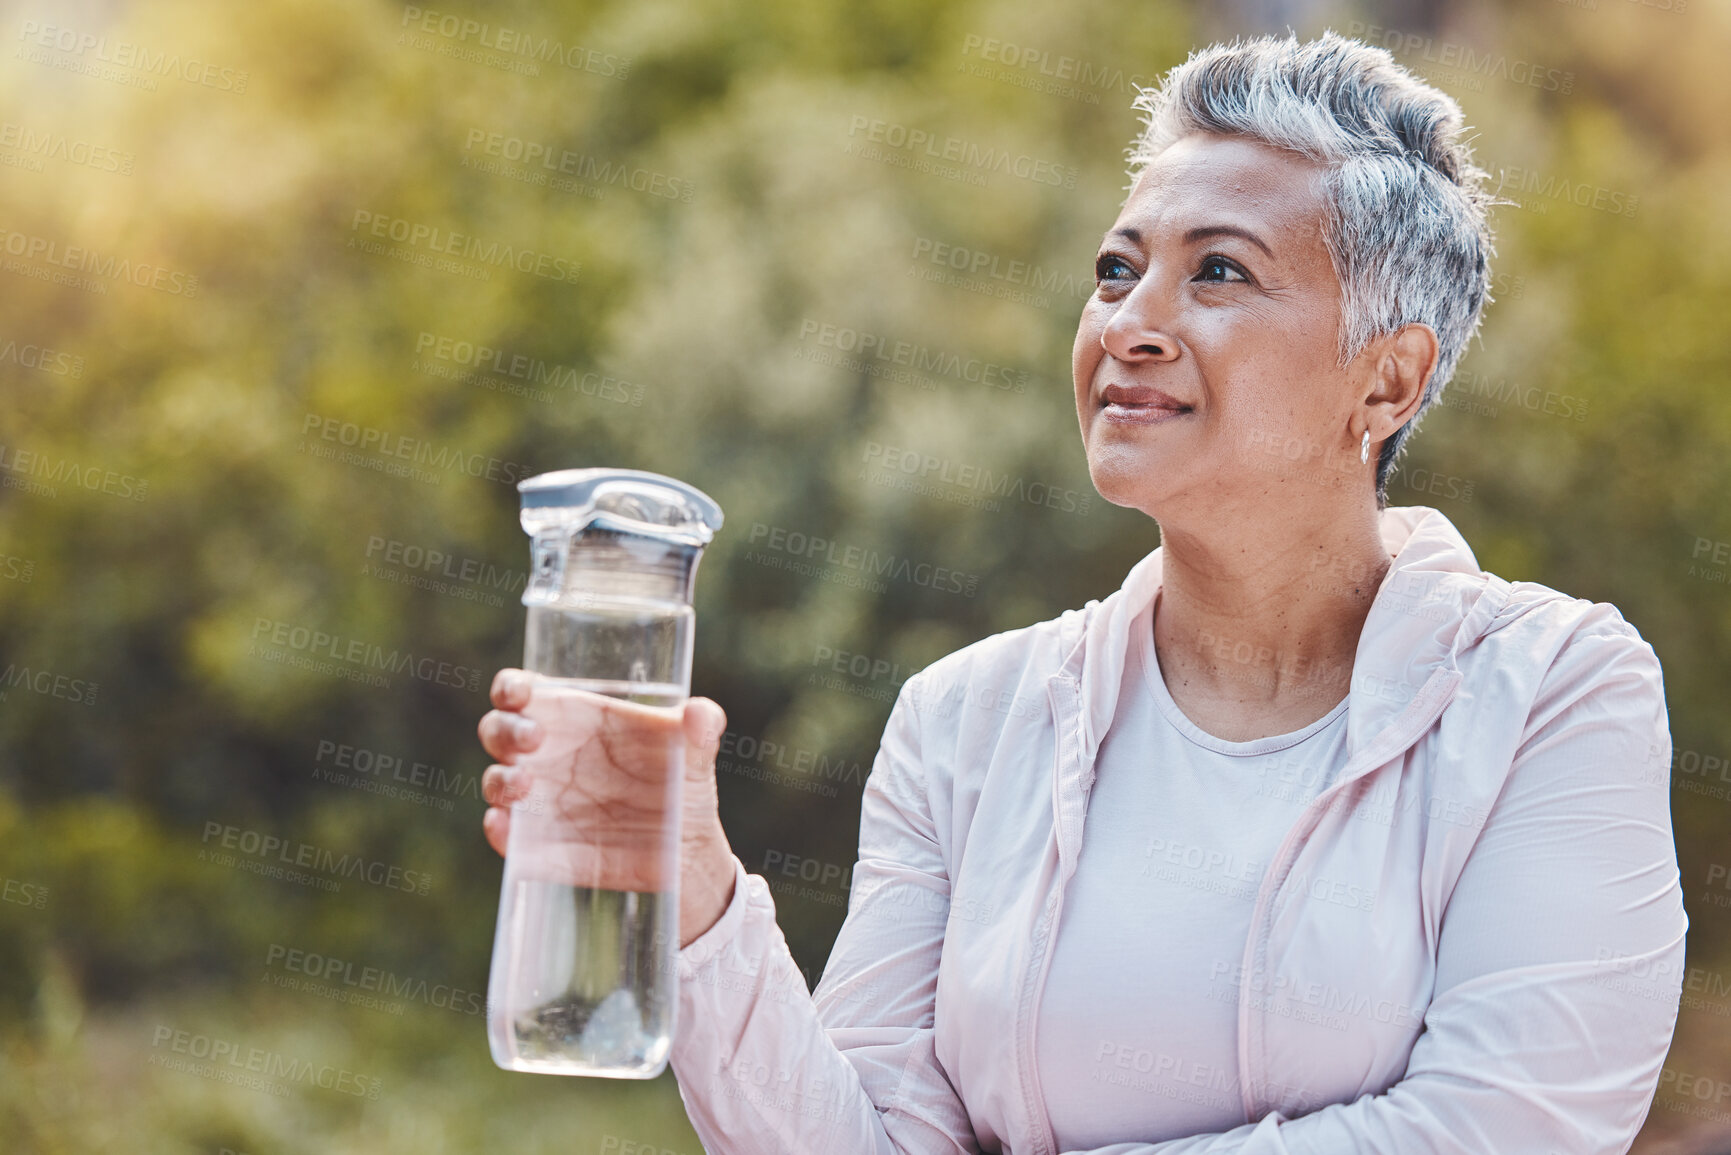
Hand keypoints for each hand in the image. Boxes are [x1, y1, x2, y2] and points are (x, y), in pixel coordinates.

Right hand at [478, 669, 737, 947]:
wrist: (686, 852)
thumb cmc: (682, 783)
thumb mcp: (697, 751)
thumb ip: (703, 726)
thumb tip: (699, 714)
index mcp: (575, 717)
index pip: (523, 691)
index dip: (511, 687)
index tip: (520, 692)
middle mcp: (547, 754)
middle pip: (498, 731)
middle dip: (505, 730)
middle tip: (535, 739)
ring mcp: (539, 800)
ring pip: (496, 781)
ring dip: (500, 779)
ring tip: (527, 785)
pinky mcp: (540, 844)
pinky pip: (507, 836)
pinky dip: (499, 831)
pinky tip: (508, 828)